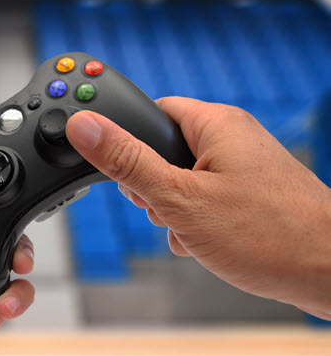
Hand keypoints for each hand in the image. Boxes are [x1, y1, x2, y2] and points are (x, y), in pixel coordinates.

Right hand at [65, 97, 330, 318]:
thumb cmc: (272, 234)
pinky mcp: (253, 193)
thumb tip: (83, 126)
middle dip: (151, 186)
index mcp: (214, 123)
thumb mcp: (179, 198)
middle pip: (162, 149)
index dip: (124, 140)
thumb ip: (126, 161)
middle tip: (163, 208)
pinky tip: (204, 244)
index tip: (112, 166)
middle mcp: (232, 137)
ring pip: (182, 180)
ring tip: (190, 232)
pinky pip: (206, 198)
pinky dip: (197, 221)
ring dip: (173, 210)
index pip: (149, 111)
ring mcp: (245, 166)